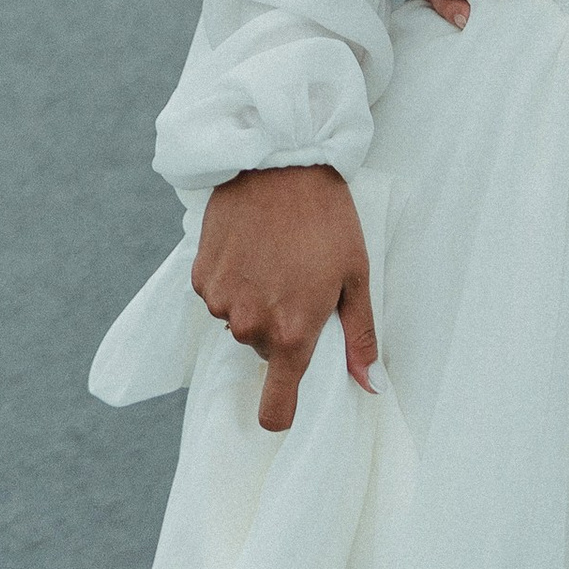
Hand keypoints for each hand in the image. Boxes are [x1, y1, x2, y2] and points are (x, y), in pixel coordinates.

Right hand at [191, 165, 374, 432]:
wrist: (280, 160)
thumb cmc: (327, 217)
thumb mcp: (356, 273)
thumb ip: (360, 336)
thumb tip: (369, 386)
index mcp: (291, 332)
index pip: (275, 409)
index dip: (283, 408)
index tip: (290, 396)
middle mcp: (249, 325)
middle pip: (262, 350)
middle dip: (279, 325)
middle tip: (297, 278)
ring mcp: (220, 301)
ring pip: (239, 321)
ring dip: (254, 300)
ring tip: (274, 254)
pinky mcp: (200, 277)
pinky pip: (216, 295)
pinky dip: (232, 279)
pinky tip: (250, 245)